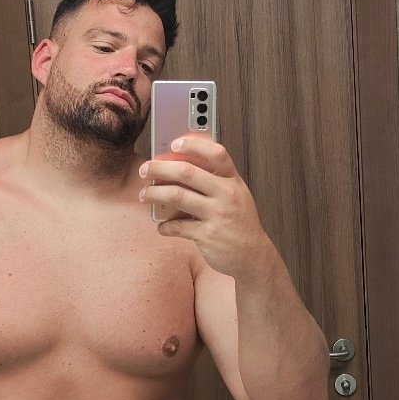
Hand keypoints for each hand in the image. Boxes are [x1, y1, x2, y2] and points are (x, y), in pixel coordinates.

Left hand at [139, 134, 270, 278]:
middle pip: (187, 172)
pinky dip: (164, 226)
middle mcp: (226, 194)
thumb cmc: (240, 222)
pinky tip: (161, 226)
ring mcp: (217, 214)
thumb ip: (216, 181)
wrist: (253, 255)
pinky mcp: (207, 235)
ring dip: (155, 194)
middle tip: (145, 170)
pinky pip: (177, 226)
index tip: (173, 144)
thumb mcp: (237, 195)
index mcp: (233, 181)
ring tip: (145, 195)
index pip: (216, 153)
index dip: (193, 145)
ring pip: (177, 196)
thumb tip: (180, 168)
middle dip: (160, 168)